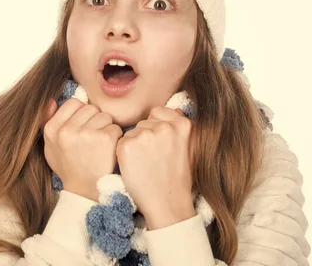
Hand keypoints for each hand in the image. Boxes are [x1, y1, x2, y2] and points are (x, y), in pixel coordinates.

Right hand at [43, 98, 122, 201]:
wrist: (86, 190)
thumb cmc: (69, 167)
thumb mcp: (51, 147)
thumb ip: (48, 123)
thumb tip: (51, 101)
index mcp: (52, 129)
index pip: (73, 103)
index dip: (81, 113)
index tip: (83, 127)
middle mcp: (66, 130)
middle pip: (90, 108)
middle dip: (95, 120)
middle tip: (93, 138)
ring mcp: (85, 134)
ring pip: (104, 116)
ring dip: (106, 127)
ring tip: (100, 145)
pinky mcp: (104, 139)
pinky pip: (115, 127)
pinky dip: (116, 137)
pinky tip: (109, 150)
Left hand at [116, 106, 195, 229]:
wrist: (167, 203)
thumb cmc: (178, 178)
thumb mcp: (190, 148)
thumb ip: (180, 126)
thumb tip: (172, 109)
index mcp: (182, 124)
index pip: (158, 112)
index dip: (156, 129)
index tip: (161, 147)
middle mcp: (164, 126)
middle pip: (144, 122)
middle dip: (146, 137)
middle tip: (154, 159)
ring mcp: (145, 134)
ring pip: (132, 132)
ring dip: (135, 145)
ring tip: (146, 164)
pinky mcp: (127, 145)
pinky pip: (121, 142)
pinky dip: (124, 154)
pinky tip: (136, 167)